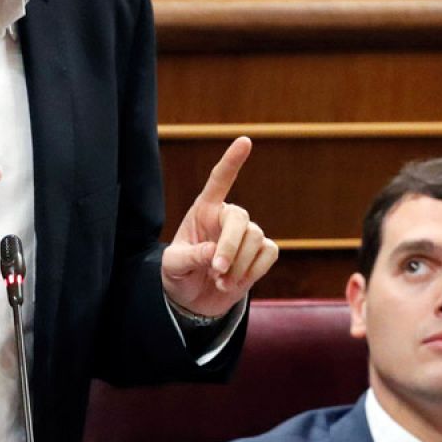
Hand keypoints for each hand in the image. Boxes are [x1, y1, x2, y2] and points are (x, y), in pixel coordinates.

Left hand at [161, 137, 278, 317]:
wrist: (194, 300)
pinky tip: (234, 282)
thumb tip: (214, 252)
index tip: (245, 141)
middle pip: (240, 219)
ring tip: (219, 282)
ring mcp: (246, 235)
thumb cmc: (179, 274)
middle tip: (216, 271)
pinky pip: (269, 254)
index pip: (220, 181)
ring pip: (255, 238)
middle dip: (231, 247)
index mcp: (203, 211)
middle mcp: (227, 218)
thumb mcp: (173, 266)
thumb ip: (190, 257)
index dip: (232, 161)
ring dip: (238, 266)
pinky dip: (253, 271)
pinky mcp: (260, 253)